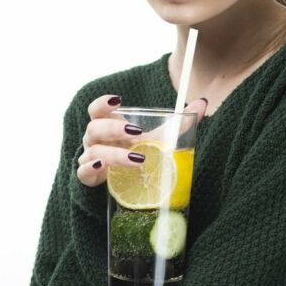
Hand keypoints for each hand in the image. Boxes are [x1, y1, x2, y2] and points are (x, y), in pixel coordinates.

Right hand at [75, 94, 207, 186]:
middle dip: (114, 128)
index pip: (96, 110)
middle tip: (137, 132)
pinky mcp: (91, 179)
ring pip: (93, 152)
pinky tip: (102, 169)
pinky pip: (82, 173)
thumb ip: (178, 123)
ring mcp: (91, 159)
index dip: (103, 103)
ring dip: (114, 154)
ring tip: (138, 158)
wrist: (130, 186)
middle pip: (94, 128)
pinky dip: (90, 170)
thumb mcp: (158, 139)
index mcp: (108, 126)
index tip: (119, 100)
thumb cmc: (140, 154)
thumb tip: (202, 103)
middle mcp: (95, 141)